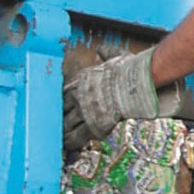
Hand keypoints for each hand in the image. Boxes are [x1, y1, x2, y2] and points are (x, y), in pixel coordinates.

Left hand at [63, 47, 179, 149]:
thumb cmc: (129, 71)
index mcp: (82, 80)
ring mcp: (84, 112)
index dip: (62, 99)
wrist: (135, 85)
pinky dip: (71, 141)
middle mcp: (79, 96)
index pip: (64, 91)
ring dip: (63, 129)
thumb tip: (101, 49)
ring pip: (66, 123)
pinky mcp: (92, 126)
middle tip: (58, 120)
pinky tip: (67, 144)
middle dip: (60, 114)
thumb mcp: (116, 57)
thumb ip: (107, 53)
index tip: (61, 103)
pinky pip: (76, 136)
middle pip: (62, 108)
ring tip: (60, 134)